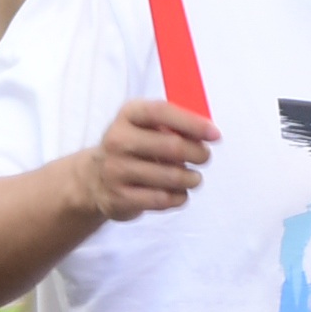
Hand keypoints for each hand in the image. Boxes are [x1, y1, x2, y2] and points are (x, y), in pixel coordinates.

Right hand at [59, 100, 213, 225]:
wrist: (95, 179)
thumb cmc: (136, 148)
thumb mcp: (149, 127)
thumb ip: (177, 126)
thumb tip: (210, 134)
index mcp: (128, 116)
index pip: (160, 112)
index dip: (192, 123)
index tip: (215, 135)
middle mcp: (117, 140)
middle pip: (172, 146)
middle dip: (199, 154)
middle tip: (204, 157)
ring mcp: (115, 170)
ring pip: (173, 176)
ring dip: (192, 178)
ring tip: (192, 177)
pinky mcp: (119, 198)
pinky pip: (165, 199)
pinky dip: (180, 197)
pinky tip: (177, 192)